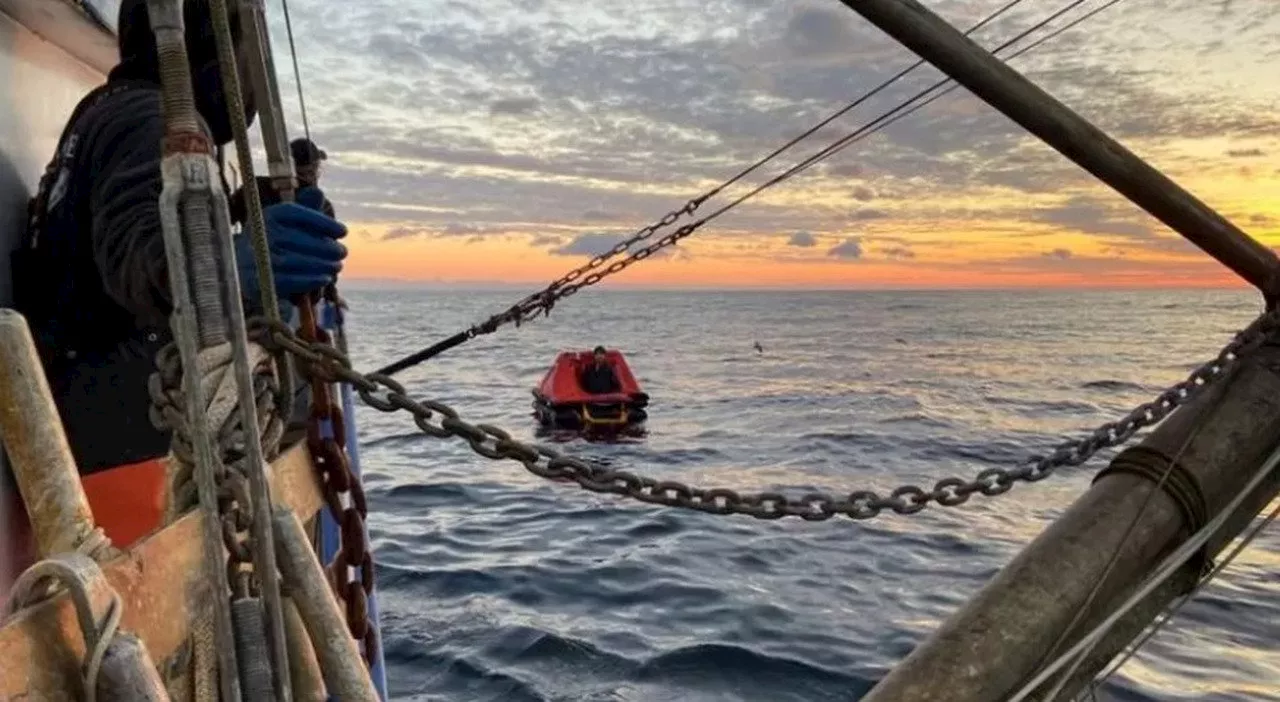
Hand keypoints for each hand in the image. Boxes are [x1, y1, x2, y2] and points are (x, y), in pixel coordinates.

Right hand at [234, 189, 346, 304]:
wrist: (244, 268)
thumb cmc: (277, 241)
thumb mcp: (287, 222)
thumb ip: (304, 208)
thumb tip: (317, 192)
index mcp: (268, 215)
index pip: (295, 213)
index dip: (322, 222)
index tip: (343, 231)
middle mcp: (259, 233)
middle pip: (296, 238)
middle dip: (325, 247)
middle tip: (343, 252)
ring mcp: (255, 257)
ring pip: (294, 261)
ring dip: (321, 264)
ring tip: (337, 266)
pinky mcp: (255, 280)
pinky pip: (287, 280)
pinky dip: (310, 280)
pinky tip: (325, 278)